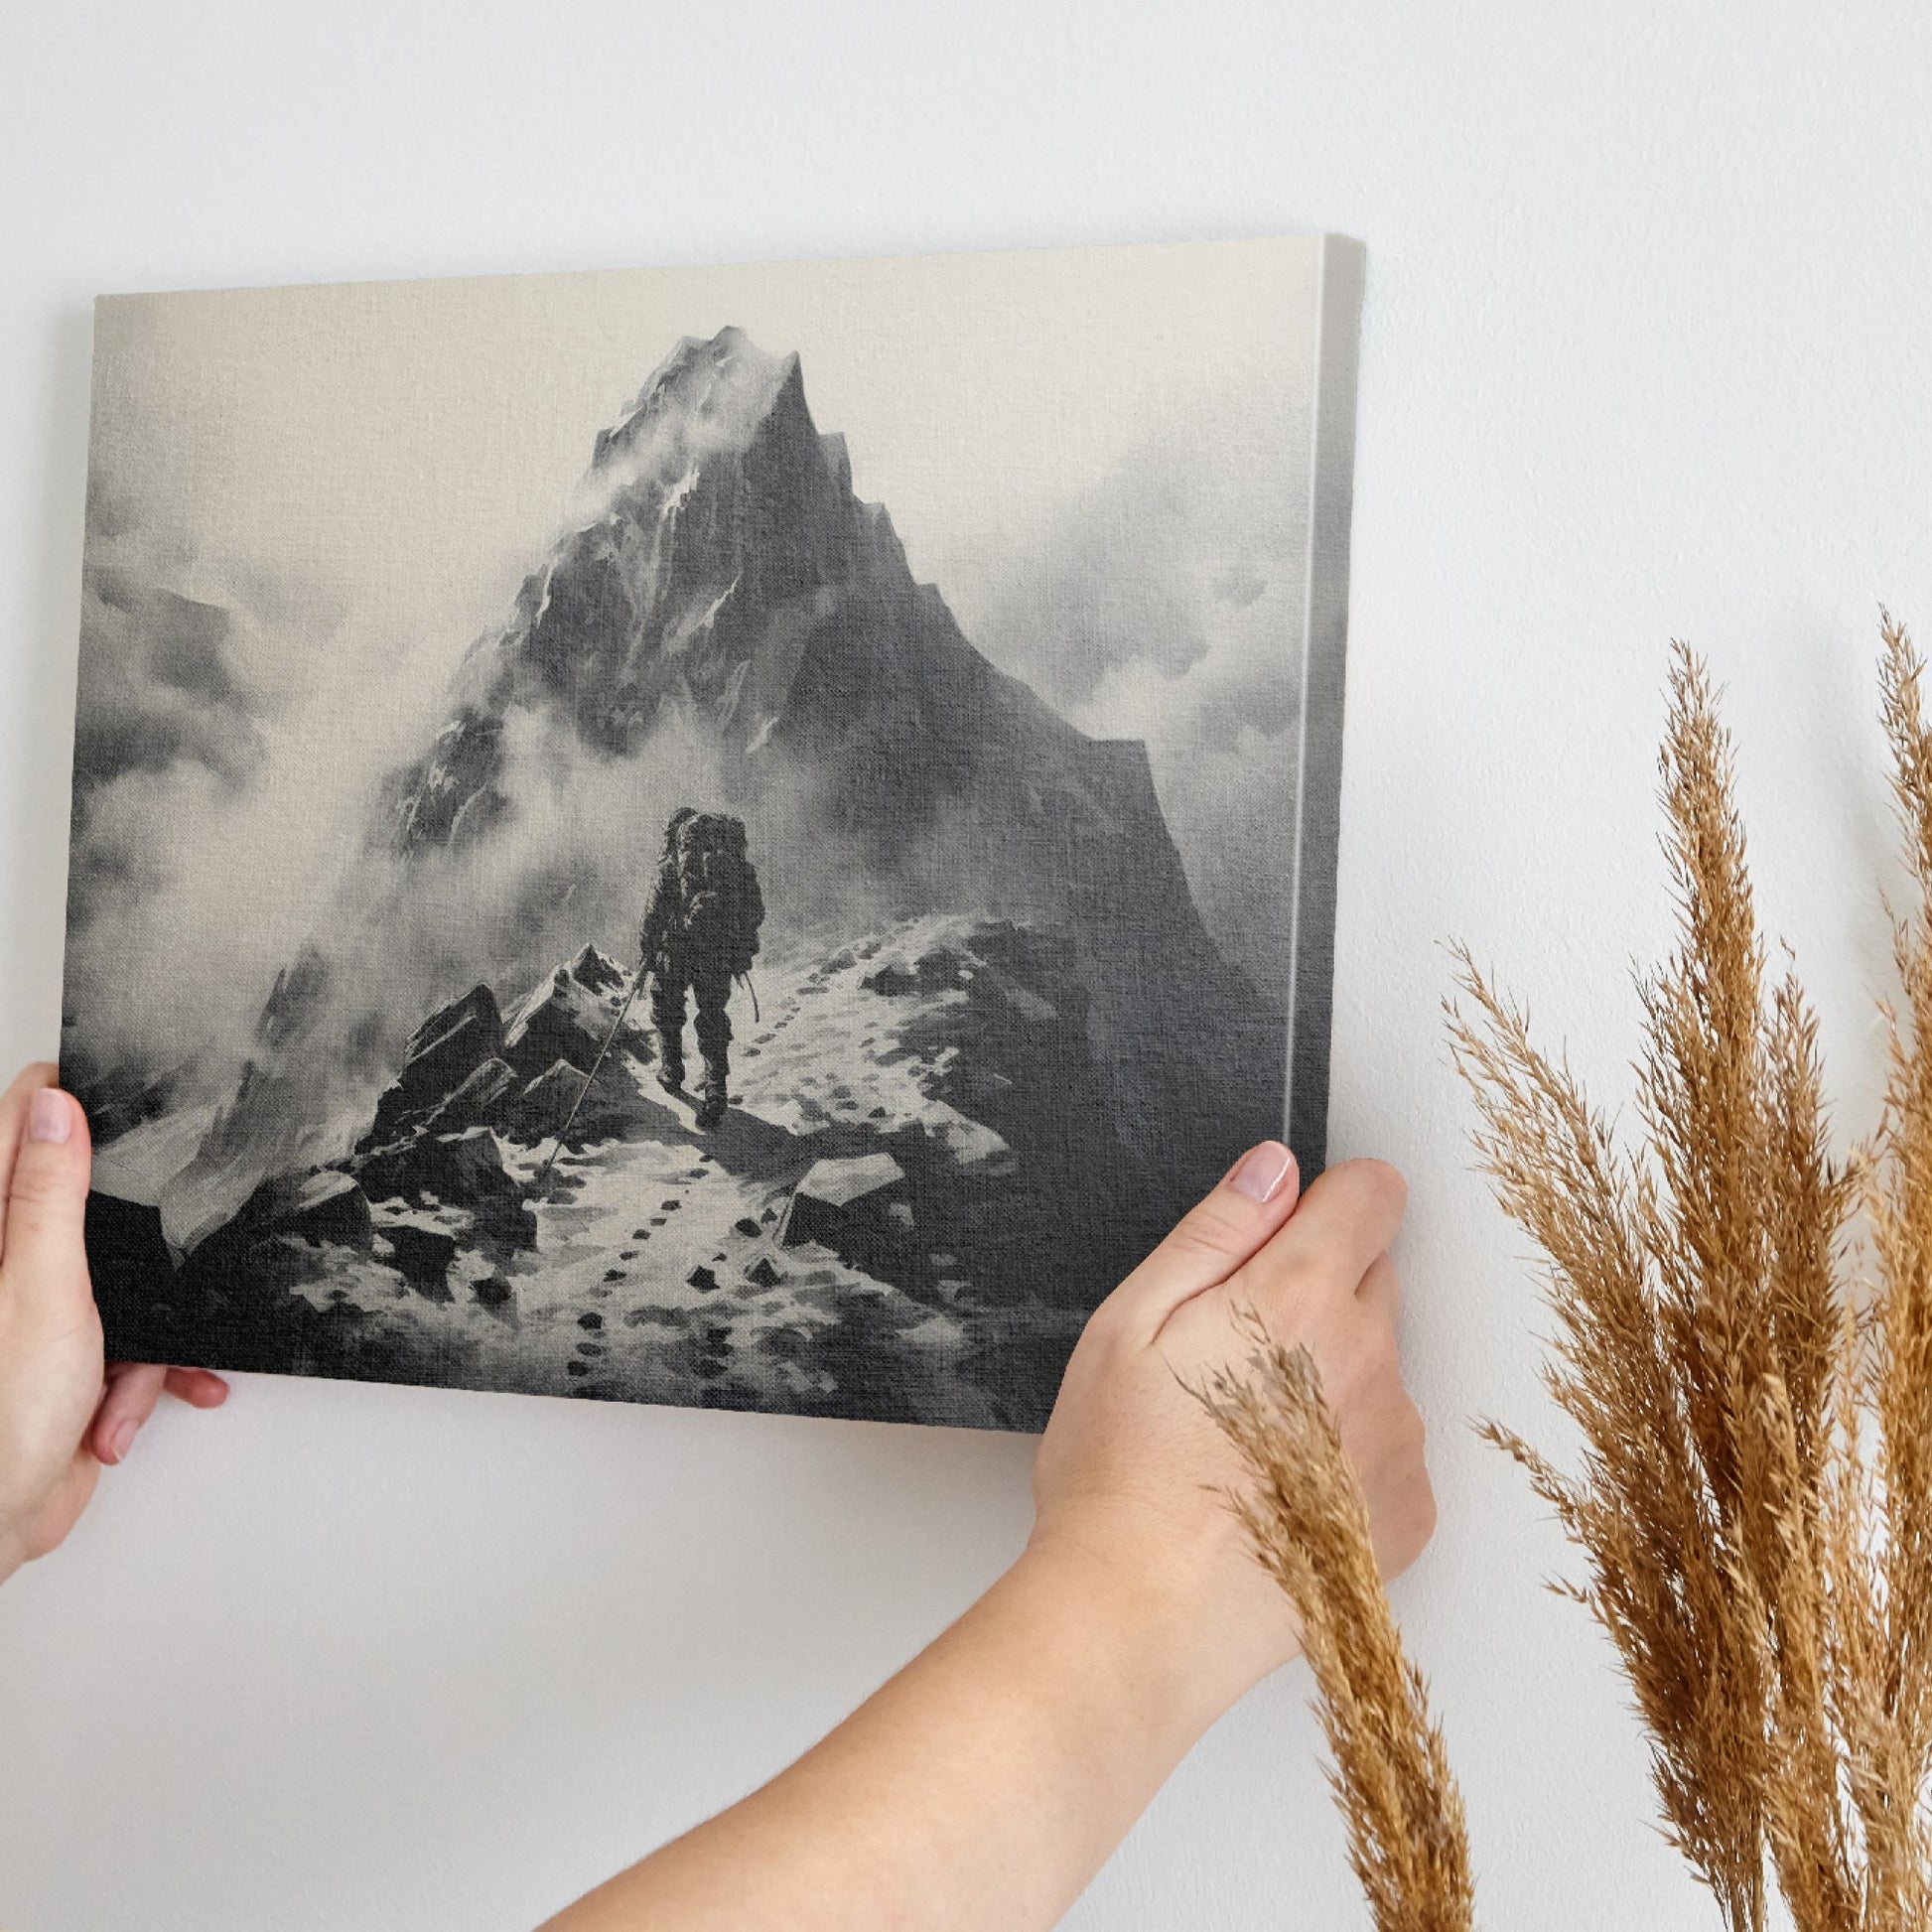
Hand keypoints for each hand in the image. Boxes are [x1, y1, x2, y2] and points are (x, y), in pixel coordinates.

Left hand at [0, 1063, 227, 1582]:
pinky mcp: (71, 1355)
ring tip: (128, 1375)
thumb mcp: (41, 1289)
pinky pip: (132, 1340)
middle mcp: (11, 1263)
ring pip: (124, 1277)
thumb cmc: (0, 1419)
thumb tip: (54, 1107)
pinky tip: (130, 1409)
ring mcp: (40, 1310)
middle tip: (147, 1250)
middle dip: (136, 1231)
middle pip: (85, 1198)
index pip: (21, 1125)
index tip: (124, 1103)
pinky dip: (144, 1375)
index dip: (71, 1105)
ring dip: (147, 1330)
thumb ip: (48, 1196)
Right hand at [1029, 1144, 1433, 1723]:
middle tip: (1231, 1355)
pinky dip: (1346, 1457)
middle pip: (1374, 1279)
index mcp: (1301, 1296)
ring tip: (1243, 1439)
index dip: (1325, 1203)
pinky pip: (1389, 1450)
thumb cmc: (1119, 1474)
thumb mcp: (1130, 1322)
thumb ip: (1215, 1232)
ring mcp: (1397, 1442)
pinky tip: (1276, 1490)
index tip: (1282, 1239)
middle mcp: (1371, 1360)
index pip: (1373, 1194)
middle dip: (1316, 1293)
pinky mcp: (1408, 1514)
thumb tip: (1274, 1169)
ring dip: (1332, 1379)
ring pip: (1378, 1368)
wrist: (1141, 1617)